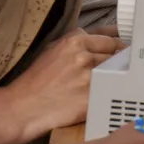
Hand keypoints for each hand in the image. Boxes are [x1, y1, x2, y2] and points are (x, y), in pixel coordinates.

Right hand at [8, 28, 124, 137]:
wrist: (24, 106)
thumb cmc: (37, 79)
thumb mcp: (53, 49)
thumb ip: (78, 41)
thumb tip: (105, 36)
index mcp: (75, 42)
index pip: (110, 40)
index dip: (115, 48)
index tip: (120, 52)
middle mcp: (84, 57)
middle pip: (117, 56)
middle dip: (117, 62)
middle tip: (113, 69)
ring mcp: (90, 77)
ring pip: (117, 72)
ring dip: (115, 77)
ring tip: (104, 82)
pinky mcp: (93, 96)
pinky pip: (112, 90)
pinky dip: (111, 92)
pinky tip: (102, 94)